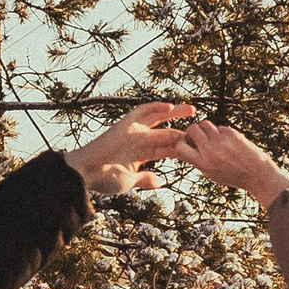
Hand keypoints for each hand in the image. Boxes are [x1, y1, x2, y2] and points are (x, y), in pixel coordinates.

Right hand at [66, 99, 201, 195]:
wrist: (85, 173)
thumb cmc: (104, 179)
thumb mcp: (129, 182)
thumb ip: (145, 179)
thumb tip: (161, 182)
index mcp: (141, 154)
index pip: (167, 148)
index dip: (183, 147)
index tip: (200, 147)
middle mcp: (139, 140)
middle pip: (166, 132)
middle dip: (184, 129)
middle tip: (202, 126)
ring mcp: (132, 131)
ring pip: (157, 118)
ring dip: (174, 113)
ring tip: (191, 110)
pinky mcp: (125, 124)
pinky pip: (142, 112)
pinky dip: (155, 108)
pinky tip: (170, 107)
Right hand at [170, 118, 288, 209]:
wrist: (257, 175)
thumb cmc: (233, 176)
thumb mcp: (212, 174)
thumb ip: (198, 160)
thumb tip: (185, 145)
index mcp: (203, 163)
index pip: (180, 147)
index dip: (180, 142)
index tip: (185, 143)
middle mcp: (211, 151)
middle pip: (192, 129)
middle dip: (192, 131)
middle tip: (197, 136)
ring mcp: (222, 141)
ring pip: (205, 124)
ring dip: (205, 128)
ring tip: (210, 136)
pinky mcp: (233, 134)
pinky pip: (219, 127)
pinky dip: (220, 132)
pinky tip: (225, 141)